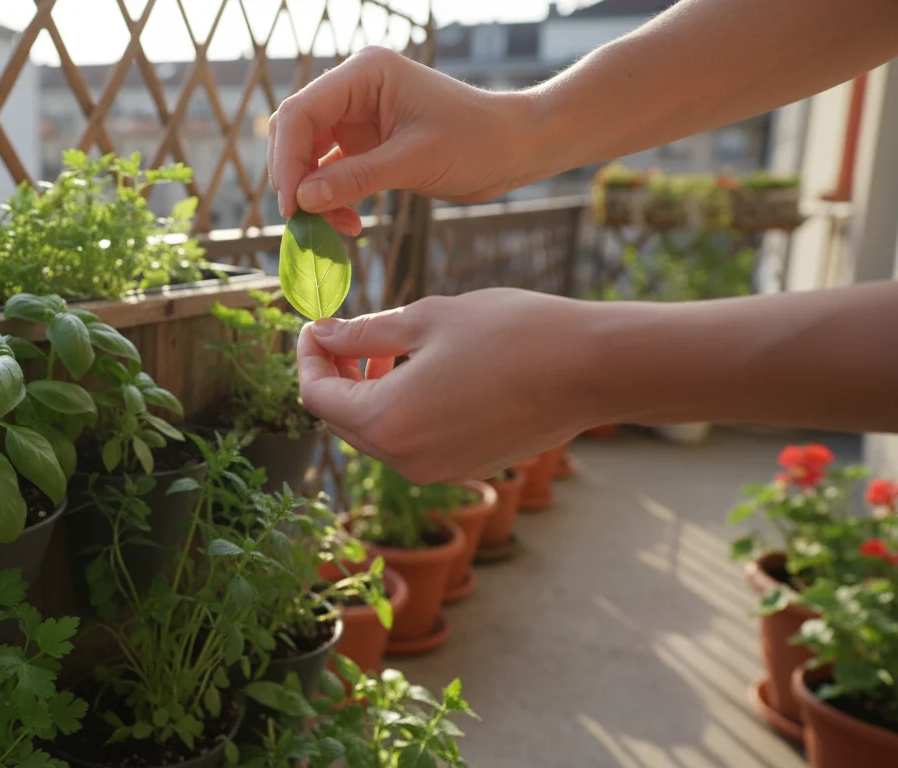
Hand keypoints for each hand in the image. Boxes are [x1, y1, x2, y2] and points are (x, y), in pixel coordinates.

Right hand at [268, 47, 533, 230]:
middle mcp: (355, 91)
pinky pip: (332, 173)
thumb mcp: (414, 161)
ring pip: (310, 157)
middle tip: (300, 222)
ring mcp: (358, 118)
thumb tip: (303, 201)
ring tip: (329, 229)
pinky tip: (349, 224)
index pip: (301, 112)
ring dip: (313, 195)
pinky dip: (333, 200)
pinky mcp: (366, 145)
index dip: (287, 159)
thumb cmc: (476, 141)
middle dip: (295, 178)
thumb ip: (355, 178)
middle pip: (298, 133)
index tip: (292, 205)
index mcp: (365, 74)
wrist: (515, 148)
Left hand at [297, 289, 595, 482]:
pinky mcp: (464, 468)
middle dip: (335, 378)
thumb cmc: (511, 333)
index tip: (315, 326)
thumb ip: (365, 333)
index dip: (307, 358)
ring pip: (376, 434)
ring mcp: (437, 471)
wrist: (593, 369)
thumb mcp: (426, 319)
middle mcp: (405, 460)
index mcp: (387, 422)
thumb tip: (324, 336)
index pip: (317, 397)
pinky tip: (421, 372)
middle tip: (345, 335)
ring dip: (368, 394)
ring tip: (385, 349)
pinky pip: (411, 443)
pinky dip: (400, 410)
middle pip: (341, 421)